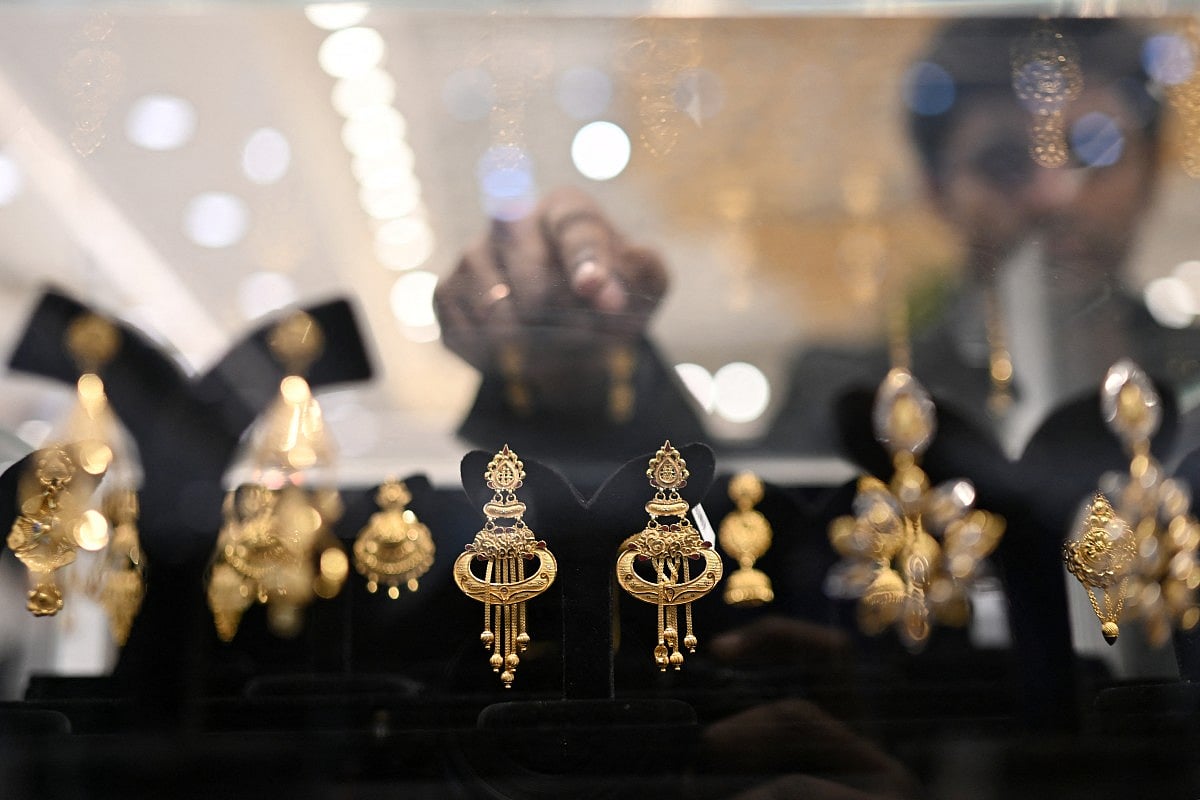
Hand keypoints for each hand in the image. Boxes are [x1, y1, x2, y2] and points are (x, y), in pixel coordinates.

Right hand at [433, 187, 667, 373]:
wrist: (572, 332)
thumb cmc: (611, 299)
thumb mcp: (646, 286)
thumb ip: (648, 272)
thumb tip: (616, 273)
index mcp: (566, 209)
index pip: (576, 229)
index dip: (586, 261)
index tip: (594, 290)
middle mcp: (513, 219)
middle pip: (530, 270)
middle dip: (559, 315)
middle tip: (582, 340)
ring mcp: (473, 253)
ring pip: (494, 306)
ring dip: (527, 341)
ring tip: (552, 351)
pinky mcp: (447, 291)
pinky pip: (464, 329)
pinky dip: (493, 353)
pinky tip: (514, 355)